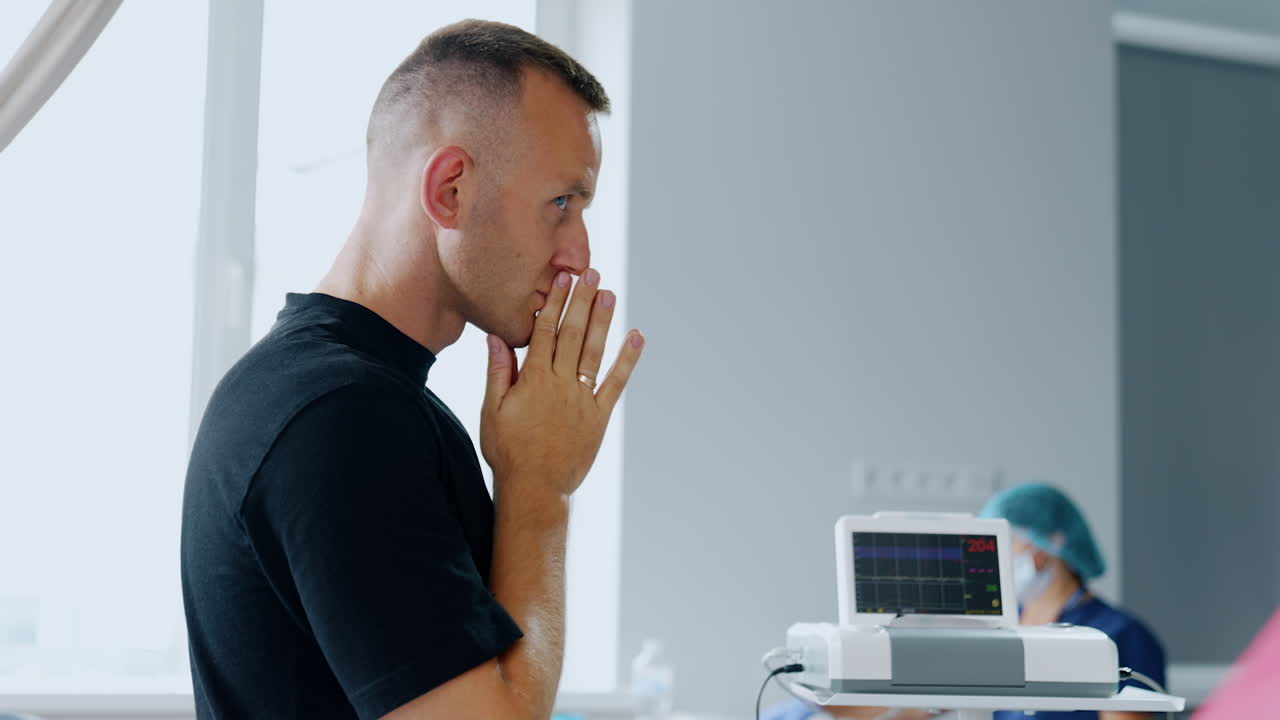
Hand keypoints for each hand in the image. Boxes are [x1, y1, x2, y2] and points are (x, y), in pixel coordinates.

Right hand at [480, 268, 643, 496]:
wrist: (534, 490)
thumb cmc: (508, 451)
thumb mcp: (492, 411)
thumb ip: (498, 372)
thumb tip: (497, 337)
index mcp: (533, 380)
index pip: (545, 332)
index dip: (555, 303)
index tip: (562, 279)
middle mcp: (560, 384)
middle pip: (573, 334)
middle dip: (582, 301)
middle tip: (591, 273)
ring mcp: (582, 400)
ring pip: (594, 352)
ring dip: (603, 321)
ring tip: (610, 293)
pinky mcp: (599, 417)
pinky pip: (616, 384)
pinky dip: (627, 360)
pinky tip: (636, 338)